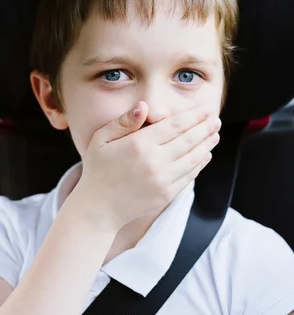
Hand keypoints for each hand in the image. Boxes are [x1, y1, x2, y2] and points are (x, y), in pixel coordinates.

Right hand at [73, 102, 220, 232]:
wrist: (99, 208)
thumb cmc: (98, 168)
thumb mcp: (101, 139)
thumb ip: (124, 121)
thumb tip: (144, 106)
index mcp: (139, 145)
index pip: (174, 125)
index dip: (193, 116)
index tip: (205, 109)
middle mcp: (155, 162)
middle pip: (188, 140)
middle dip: (205, 128)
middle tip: (215, 118)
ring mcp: (163, 180)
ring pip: (193, 158)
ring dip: (206, 144)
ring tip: (215, 133)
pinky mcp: (167, 194)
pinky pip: (189, 175)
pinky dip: (200, 163)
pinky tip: (205, 154)